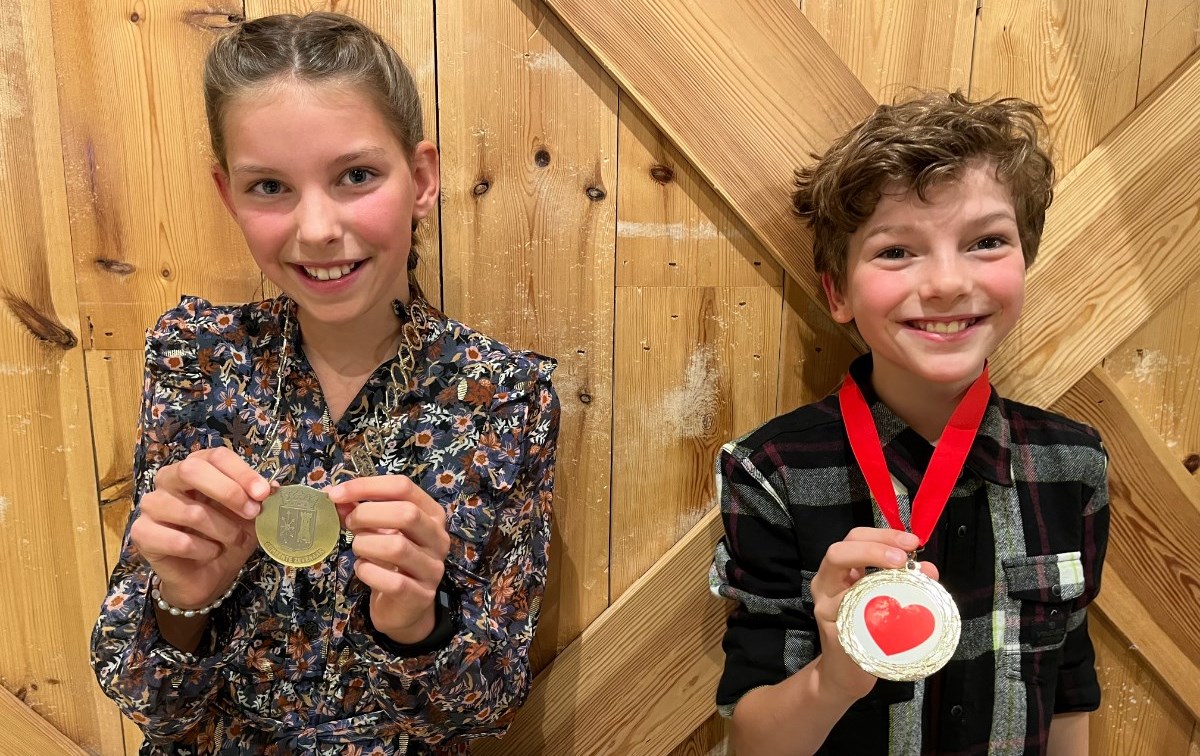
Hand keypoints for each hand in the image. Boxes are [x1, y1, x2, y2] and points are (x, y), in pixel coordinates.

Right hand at [131, 447, 267, 608]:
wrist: (207, 575)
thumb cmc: (226, 536)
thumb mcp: (249, 515)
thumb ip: (258, 497)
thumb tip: (273, 487)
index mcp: (195, 467)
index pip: (215, 456)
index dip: (241, 472)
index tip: (264, 493)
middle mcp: (168, 480)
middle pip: (191, 470)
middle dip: (228, 492)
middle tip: (252, 512)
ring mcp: (151, 506)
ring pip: (191, 511)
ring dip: (223, 530)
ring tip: (233, 540)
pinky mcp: (142, 534)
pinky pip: (179, 541)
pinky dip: (205, 550)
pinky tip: (211, 553)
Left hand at [328, 475, 450, 643]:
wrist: (404, 606)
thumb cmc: (390, 561)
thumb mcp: (377, 530)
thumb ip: (359, 510)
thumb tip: (332, 494)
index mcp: (431, 514)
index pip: (403, 487)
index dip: (366, 486)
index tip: (336, 493)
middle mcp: (439, 538)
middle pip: (406, 514)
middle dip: (367, 514)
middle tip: (349, 523)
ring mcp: (432, 568)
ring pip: (397, 547)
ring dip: (365, 545)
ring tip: (358, 548)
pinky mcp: (420, 595)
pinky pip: (391, 581)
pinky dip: (367, 572)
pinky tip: (363, 569)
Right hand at [809, 528, 939, 700]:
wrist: (845, 672)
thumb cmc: (867, 631)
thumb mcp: (882, 598)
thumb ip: (903, 581)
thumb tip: (929, 569)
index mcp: (838, 570)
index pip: (854, 539)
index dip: (882, 535)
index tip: (911, 542)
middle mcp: (825, 584)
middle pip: (837, 553)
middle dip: (872, 550)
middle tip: (902, 558)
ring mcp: (825, 609)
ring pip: (841, 587)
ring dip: (875, 585)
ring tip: (903, 582)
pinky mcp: (835, 632)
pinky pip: (853, 619)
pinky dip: (877, 615)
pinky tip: (896, 618)